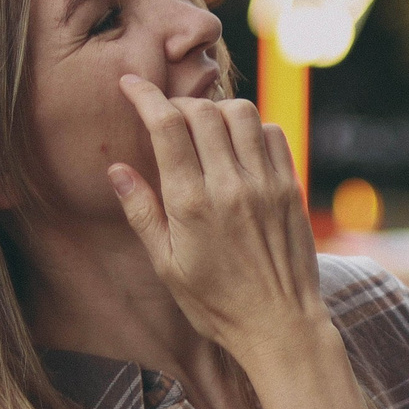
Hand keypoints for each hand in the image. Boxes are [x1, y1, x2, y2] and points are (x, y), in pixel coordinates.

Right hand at [110, 75, 381, 408]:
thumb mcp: (166, 266)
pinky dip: (253, 128)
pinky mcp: (291, 188)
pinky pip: (274, 134)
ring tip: (204, 128)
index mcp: (191, 204)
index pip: (167, 126)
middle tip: (167, 116)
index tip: (130, 84)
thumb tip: (116, 169)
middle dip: (179, 102)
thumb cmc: (216, 304)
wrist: (280, 325)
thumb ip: (142, 213)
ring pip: (242, 113)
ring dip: (218, 109)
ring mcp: (266, 184)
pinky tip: (239, 146)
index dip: (145, 95)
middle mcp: (230, 186)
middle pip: (203, 111)